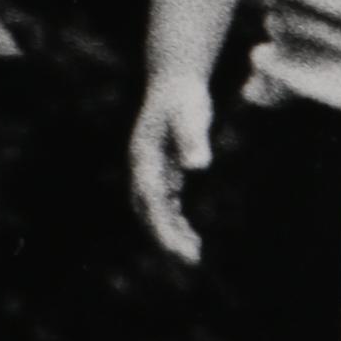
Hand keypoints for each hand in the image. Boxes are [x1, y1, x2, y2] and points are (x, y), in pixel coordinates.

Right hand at [129, 70, 211, 265]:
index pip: (151, 201)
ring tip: (194, 253)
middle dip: (165, 238)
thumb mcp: (192, 113)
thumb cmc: (184, 96)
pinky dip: (174, 222)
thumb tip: (198, 165)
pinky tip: (190, 236)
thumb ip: (193, 138)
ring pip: (154, 212)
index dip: (163, 227)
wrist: (174, 81)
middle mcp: (141, 168)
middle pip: (147, 212)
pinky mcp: (160, 172)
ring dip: (170, 234)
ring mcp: (149, 172)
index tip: (180, 248)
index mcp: (143, 158)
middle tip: (191, 259)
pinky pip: (163, 205)